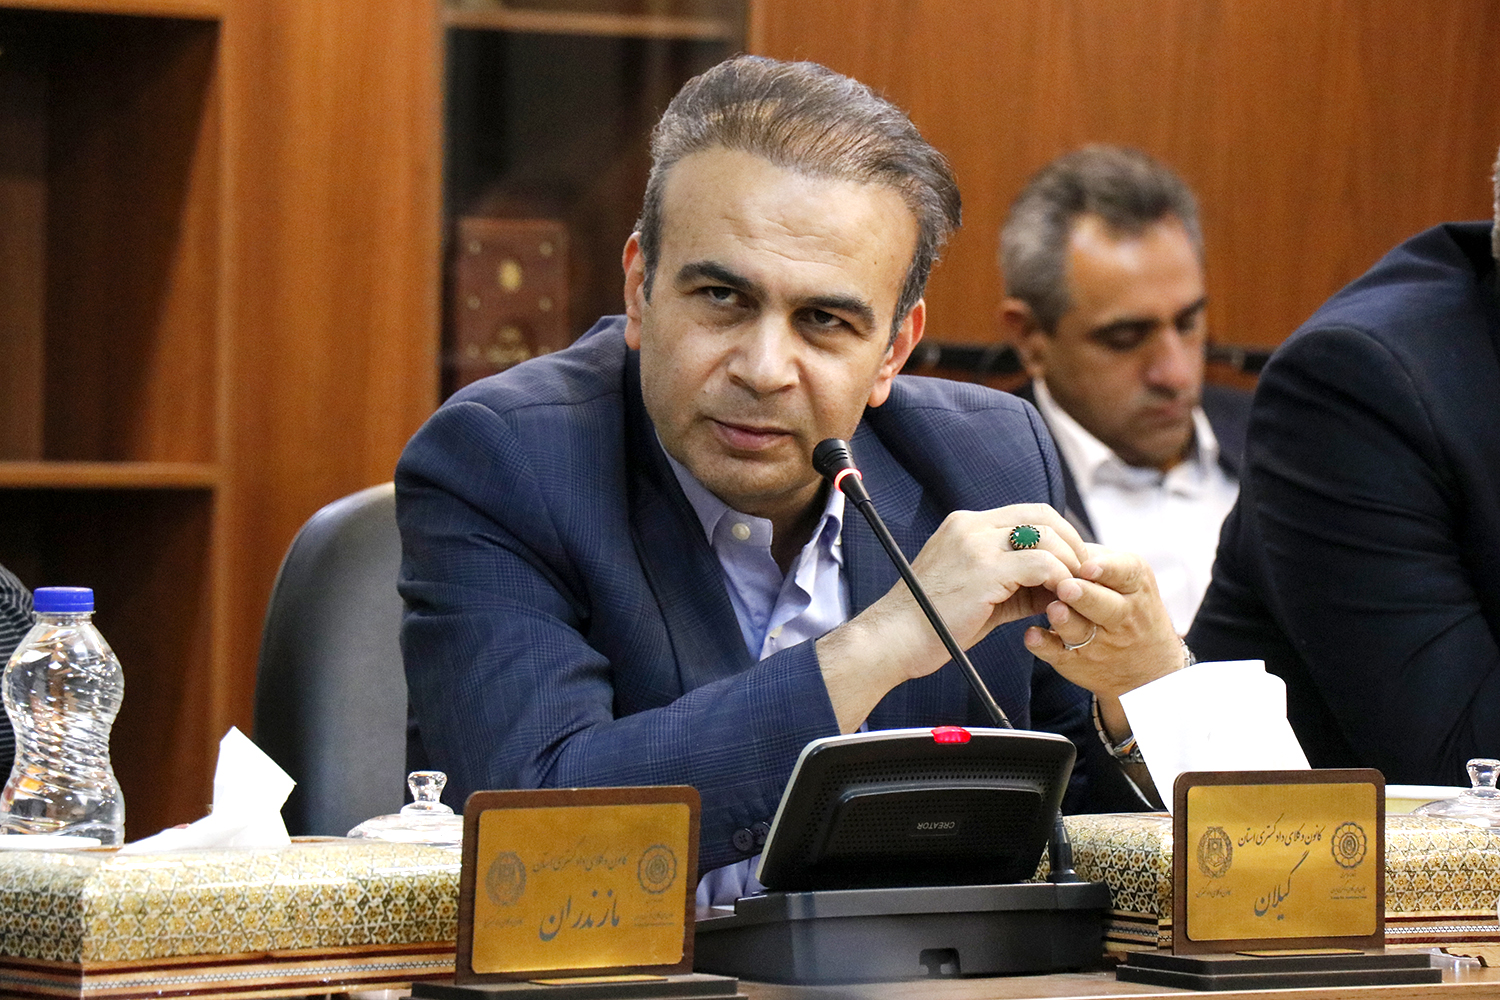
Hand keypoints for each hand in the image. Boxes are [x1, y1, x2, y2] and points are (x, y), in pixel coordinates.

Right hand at [817, 504, 1091, 730]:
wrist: (892, 639)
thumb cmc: (930, 623)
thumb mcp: (976, 591)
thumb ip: (1014, 582)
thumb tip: (1058, 586)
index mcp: (964, 526)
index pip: (1026, 513)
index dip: (1057, 535)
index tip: (1072, 563)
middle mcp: (970, 526)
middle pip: (1042, 515)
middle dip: (1072, 543)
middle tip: (1085, 573)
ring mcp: (976, 545)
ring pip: (1046, 537)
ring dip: (1070, 563)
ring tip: (1075, 591)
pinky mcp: (985, 570)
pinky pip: (1042, 565)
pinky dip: (1060, 580)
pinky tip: (1060, 600)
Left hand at [1023, 544, 1183, 698]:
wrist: (1148, 666)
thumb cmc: (1128, 605)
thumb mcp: (1126, 578)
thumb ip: (1095, 557)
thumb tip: (1054, 536)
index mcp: (1135, 585)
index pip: (1125, 574)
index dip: (1106, 569)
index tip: (1088, 566)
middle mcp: (1122, 615)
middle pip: (1105, 605)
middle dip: (1085, 595)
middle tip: (1066, 586)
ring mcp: (1099, 641)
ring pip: (1081, 631)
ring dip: (1065, 620)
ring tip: (1053, 609)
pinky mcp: (1076, 661)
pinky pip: (1059, 653)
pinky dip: (1044, 645)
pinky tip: (1032, 635)